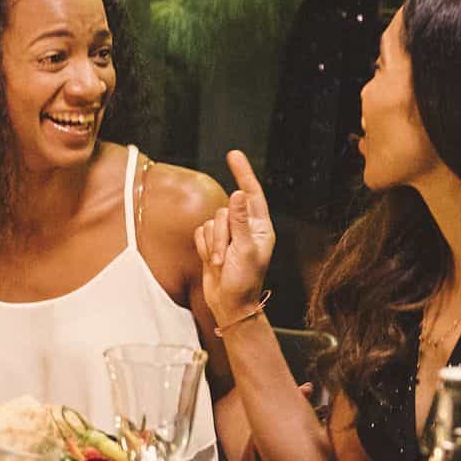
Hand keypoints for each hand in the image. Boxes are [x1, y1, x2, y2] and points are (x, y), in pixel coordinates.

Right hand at [193, 149, 275, 326]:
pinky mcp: (211, 243)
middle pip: (224, 211)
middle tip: (224, 257)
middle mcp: (244, 228)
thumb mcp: (245, 250)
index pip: (252, 193)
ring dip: (211, 244)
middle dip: (220, 234)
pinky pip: (200, 232)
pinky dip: (202, 246)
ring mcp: (227, 235)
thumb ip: (240, 221)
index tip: (233, 154)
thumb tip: (238, 194)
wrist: (229, 305)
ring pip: (210, 221)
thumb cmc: (245, 281)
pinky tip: (210, 261)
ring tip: (219, 263)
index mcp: (260, 227)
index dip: (243, 173)